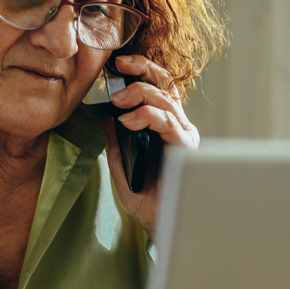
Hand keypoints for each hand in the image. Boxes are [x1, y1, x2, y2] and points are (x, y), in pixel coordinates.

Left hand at [101, 55, 199, 239]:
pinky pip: (168, 121)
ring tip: (118, 104)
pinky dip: (148, 116)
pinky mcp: (186, 147)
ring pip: (165, 99)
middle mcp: (178, 126)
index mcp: (165, 125)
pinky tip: (129, 121)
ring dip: (139, 95)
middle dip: (141, 72)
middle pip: (165, 85)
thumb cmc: (145, 198)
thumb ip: (115, 141)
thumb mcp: (121, 163)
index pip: (157, 87)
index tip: (118, 64)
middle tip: (117, 72)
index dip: (141, 69)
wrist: (160, 224)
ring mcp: (183, 135)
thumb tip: (103, 117)